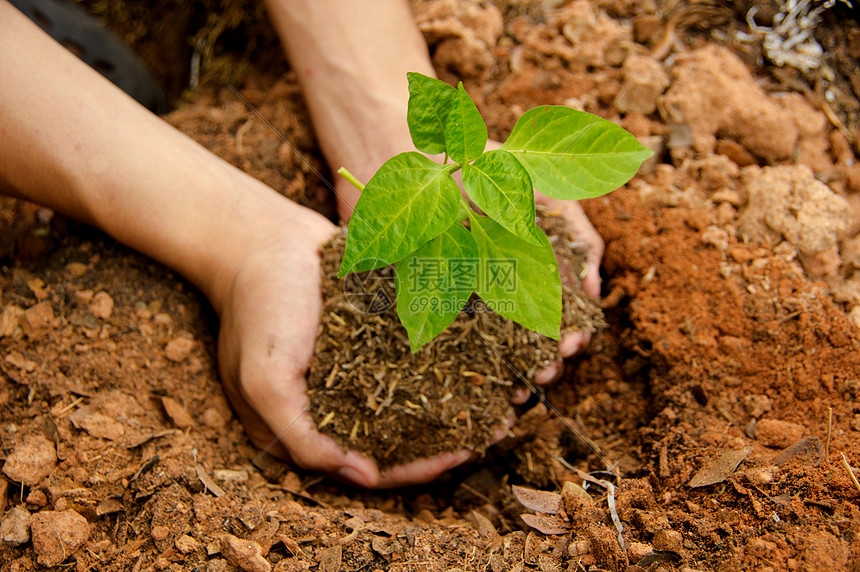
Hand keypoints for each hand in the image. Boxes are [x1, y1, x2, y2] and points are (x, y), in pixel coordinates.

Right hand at [216, 201, 495, 487]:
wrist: (260, 237)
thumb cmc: (258, 308)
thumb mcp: (264, 382)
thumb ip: (302, 438)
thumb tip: (363, 478)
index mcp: (317, 423)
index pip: (377, 464)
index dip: (423, 467)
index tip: (466, 453)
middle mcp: (345, 399)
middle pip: (407, 431)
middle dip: (456, 430)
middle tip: (503, 421)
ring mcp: (364, 363)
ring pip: (423, 391)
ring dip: (464, 394)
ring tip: (510, 387)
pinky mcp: (379, 328)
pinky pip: (422, 349)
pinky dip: (453, 354)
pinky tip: (491, 348)